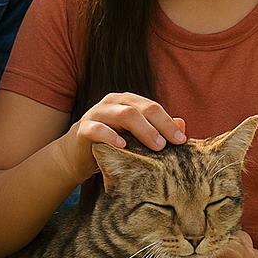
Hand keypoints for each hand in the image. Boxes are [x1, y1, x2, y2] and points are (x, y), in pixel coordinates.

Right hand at [56, 92, 185, 176]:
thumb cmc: (111, 145)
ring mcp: (96, 113)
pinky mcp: (82, 129)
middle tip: (171, 144)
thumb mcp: (135, 138)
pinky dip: (111, 136)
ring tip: (156, 146)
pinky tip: (123, 146)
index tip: (182, 140)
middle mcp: (113, 103)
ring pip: (123, 114)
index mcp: (127, 102)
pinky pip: (97, 128)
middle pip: (140, 108)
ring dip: (143, 130)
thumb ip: (157, 130)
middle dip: (159, 125)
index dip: (168, 123)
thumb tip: (182, 125)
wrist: (76, 156)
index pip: (152, 107)